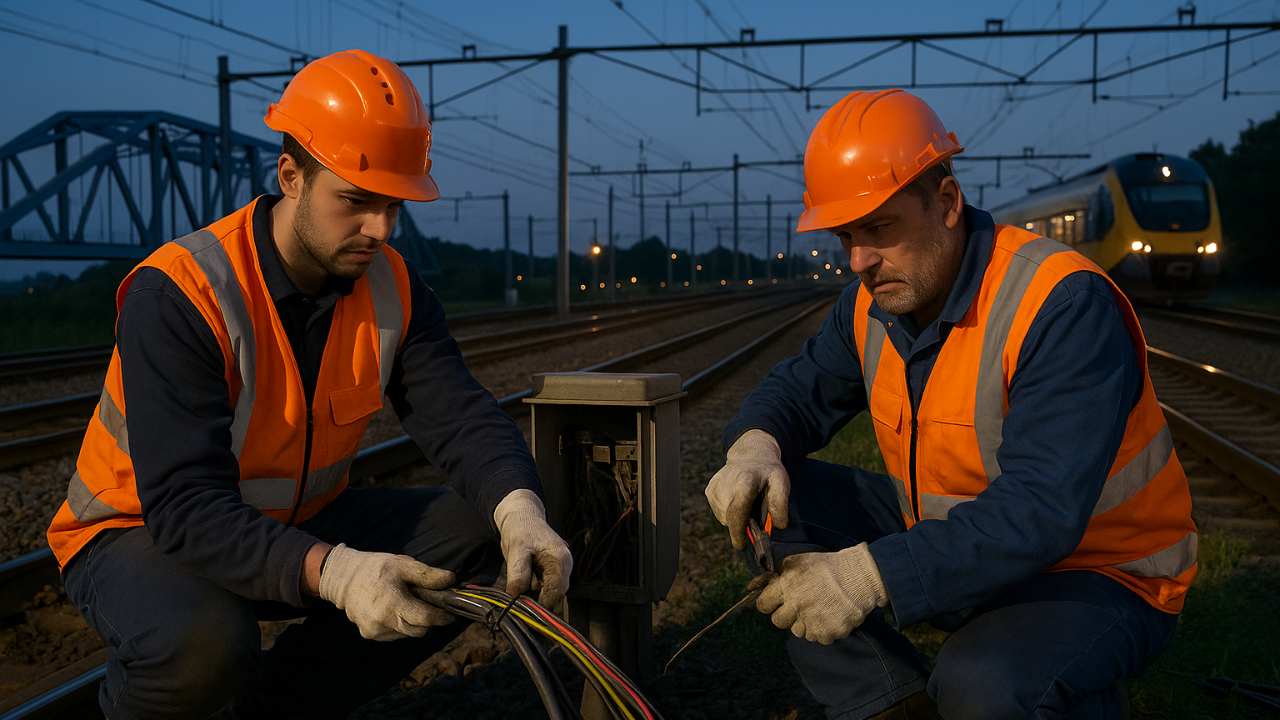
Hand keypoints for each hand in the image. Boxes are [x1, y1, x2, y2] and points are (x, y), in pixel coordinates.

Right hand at [318, 543, 456, 640]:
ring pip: (407, 633)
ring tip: (407, 603)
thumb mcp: (403, 564)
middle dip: (429, 620)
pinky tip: (392, 609)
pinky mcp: (369, 634)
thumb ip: (428, 575)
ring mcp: (375, 630)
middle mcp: (382, 621)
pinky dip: (400, 624)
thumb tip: (451, 581)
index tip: (450, 613)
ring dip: (413, 622)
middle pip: (419, 630)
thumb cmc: (376, 568)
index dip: (441, 617)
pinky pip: (394, 633)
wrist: (343, 578)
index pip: (425, 618)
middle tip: (431, 606)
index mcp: (393, 602)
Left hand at [494, 489, 573, 607]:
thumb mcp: (516, 551)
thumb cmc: (522, 530)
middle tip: (516, 598)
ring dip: (533, 593)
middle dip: (536, 599)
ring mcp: (559, 569)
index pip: (556, 592)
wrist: (522, 517)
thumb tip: (516, 597)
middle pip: (554, 594)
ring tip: (518, 581)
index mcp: (561, 561)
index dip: (541, 604)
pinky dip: (531, 587)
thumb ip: (518, 575)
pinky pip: (543, 586)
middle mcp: (565, 566)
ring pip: (548, 591)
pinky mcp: (551, 572)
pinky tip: (521, 578)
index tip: (523, 609)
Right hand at [705, 429, 789, 550]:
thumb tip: (778, 526)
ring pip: (725, 517)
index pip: (737, 513)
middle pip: (731, 518)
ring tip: (748, 502)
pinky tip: (737, 498)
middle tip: (756, 516)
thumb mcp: (782, 482)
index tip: (742, 546)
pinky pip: (720, 512)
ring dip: (737, 517)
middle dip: (743, 526)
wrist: (751, 455)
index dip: (738, 533)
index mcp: (743, 482)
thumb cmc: (768, 472)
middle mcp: (724, 485)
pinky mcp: (709, 491)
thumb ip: (781, 504)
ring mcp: (714, 488)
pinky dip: (730, 511)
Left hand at [755, 543, 886, 644]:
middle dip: (785, 614)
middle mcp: (796, 606)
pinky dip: (821, 629)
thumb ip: (779, 573)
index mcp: (787, 587)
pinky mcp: (827, 634)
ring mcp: (812, 622)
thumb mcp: (799, 561)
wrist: (860, 577)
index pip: (763, 605)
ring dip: (803, 623)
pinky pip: (817, 637)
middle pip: (778, 622)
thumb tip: (761, 583)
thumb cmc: (827, 566)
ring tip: (817, 609)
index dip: (769, 603)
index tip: (776, 601)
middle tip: (798, 606)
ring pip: (797, 631)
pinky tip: (829, 615)